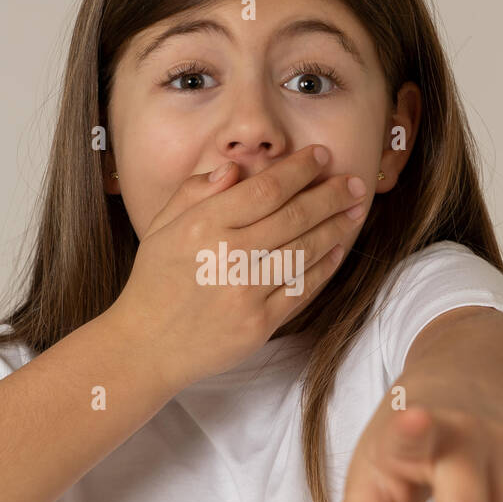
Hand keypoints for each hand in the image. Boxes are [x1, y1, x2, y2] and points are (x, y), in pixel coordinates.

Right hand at [109, 145, 367, 390]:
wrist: (147, 345)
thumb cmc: (156, 281)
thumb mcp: (162, 226)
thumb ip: (195, 191)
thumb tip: (236, 168)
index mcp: (203, 225)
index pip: (266, 188)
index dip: (300, 169)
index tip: (321, 155)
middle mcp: (228, 255)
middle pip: (294, 216)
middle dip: (331, 195)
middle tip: (355, 182)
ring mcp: (246, 292)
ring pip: (305, 251)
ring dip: (336, 228)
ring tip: (355, 210)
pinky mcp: (259, 324)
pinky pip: (301, 290)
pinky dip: (324, 267)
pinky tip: (338, 249)